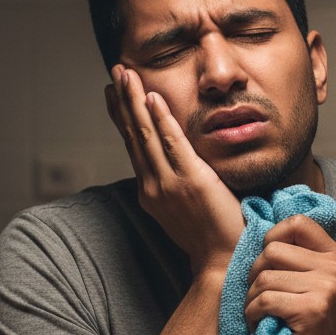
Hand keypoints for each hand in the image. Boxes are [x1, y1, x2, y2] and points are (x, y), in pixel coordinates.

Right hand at [105, 66, 243, 274]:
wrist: (222, 262)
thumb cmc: (211, 238)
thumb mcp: (186, 210)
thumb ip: (179, 186)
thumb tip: (181, 170)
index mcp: (151, 192)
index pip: (133, 146)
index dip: (122, 117)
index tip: (113, 94)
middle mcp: (153, 186)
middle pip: (133, 135)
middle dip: (122, 100)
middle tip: (115, 72)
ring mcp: (169, 184)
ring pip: (145, 134)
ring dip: (134, 100)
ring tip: (126, 74)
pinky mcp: (190, 181)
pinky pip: (172, 143)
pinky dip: (161, 120)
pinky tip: (152, 98)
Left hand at [244, 215, 335, 334]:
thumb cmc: (313, 326)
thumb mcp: (315, 284)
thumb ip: (298, 258)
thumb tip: (258, 231)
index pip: (297, 223)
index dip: (273, 236)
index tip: (268, 262)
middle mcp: (334, 268)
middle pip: (272, 250)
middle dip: (256, 274)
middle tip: (259, 296)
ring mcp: (325, 289)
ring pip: (264, 277)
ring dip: (252, 299)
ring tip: (261, 314)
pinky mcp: (311, 311)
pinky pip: (264, 301)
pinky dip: (253, 314)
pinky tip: (261, 325)